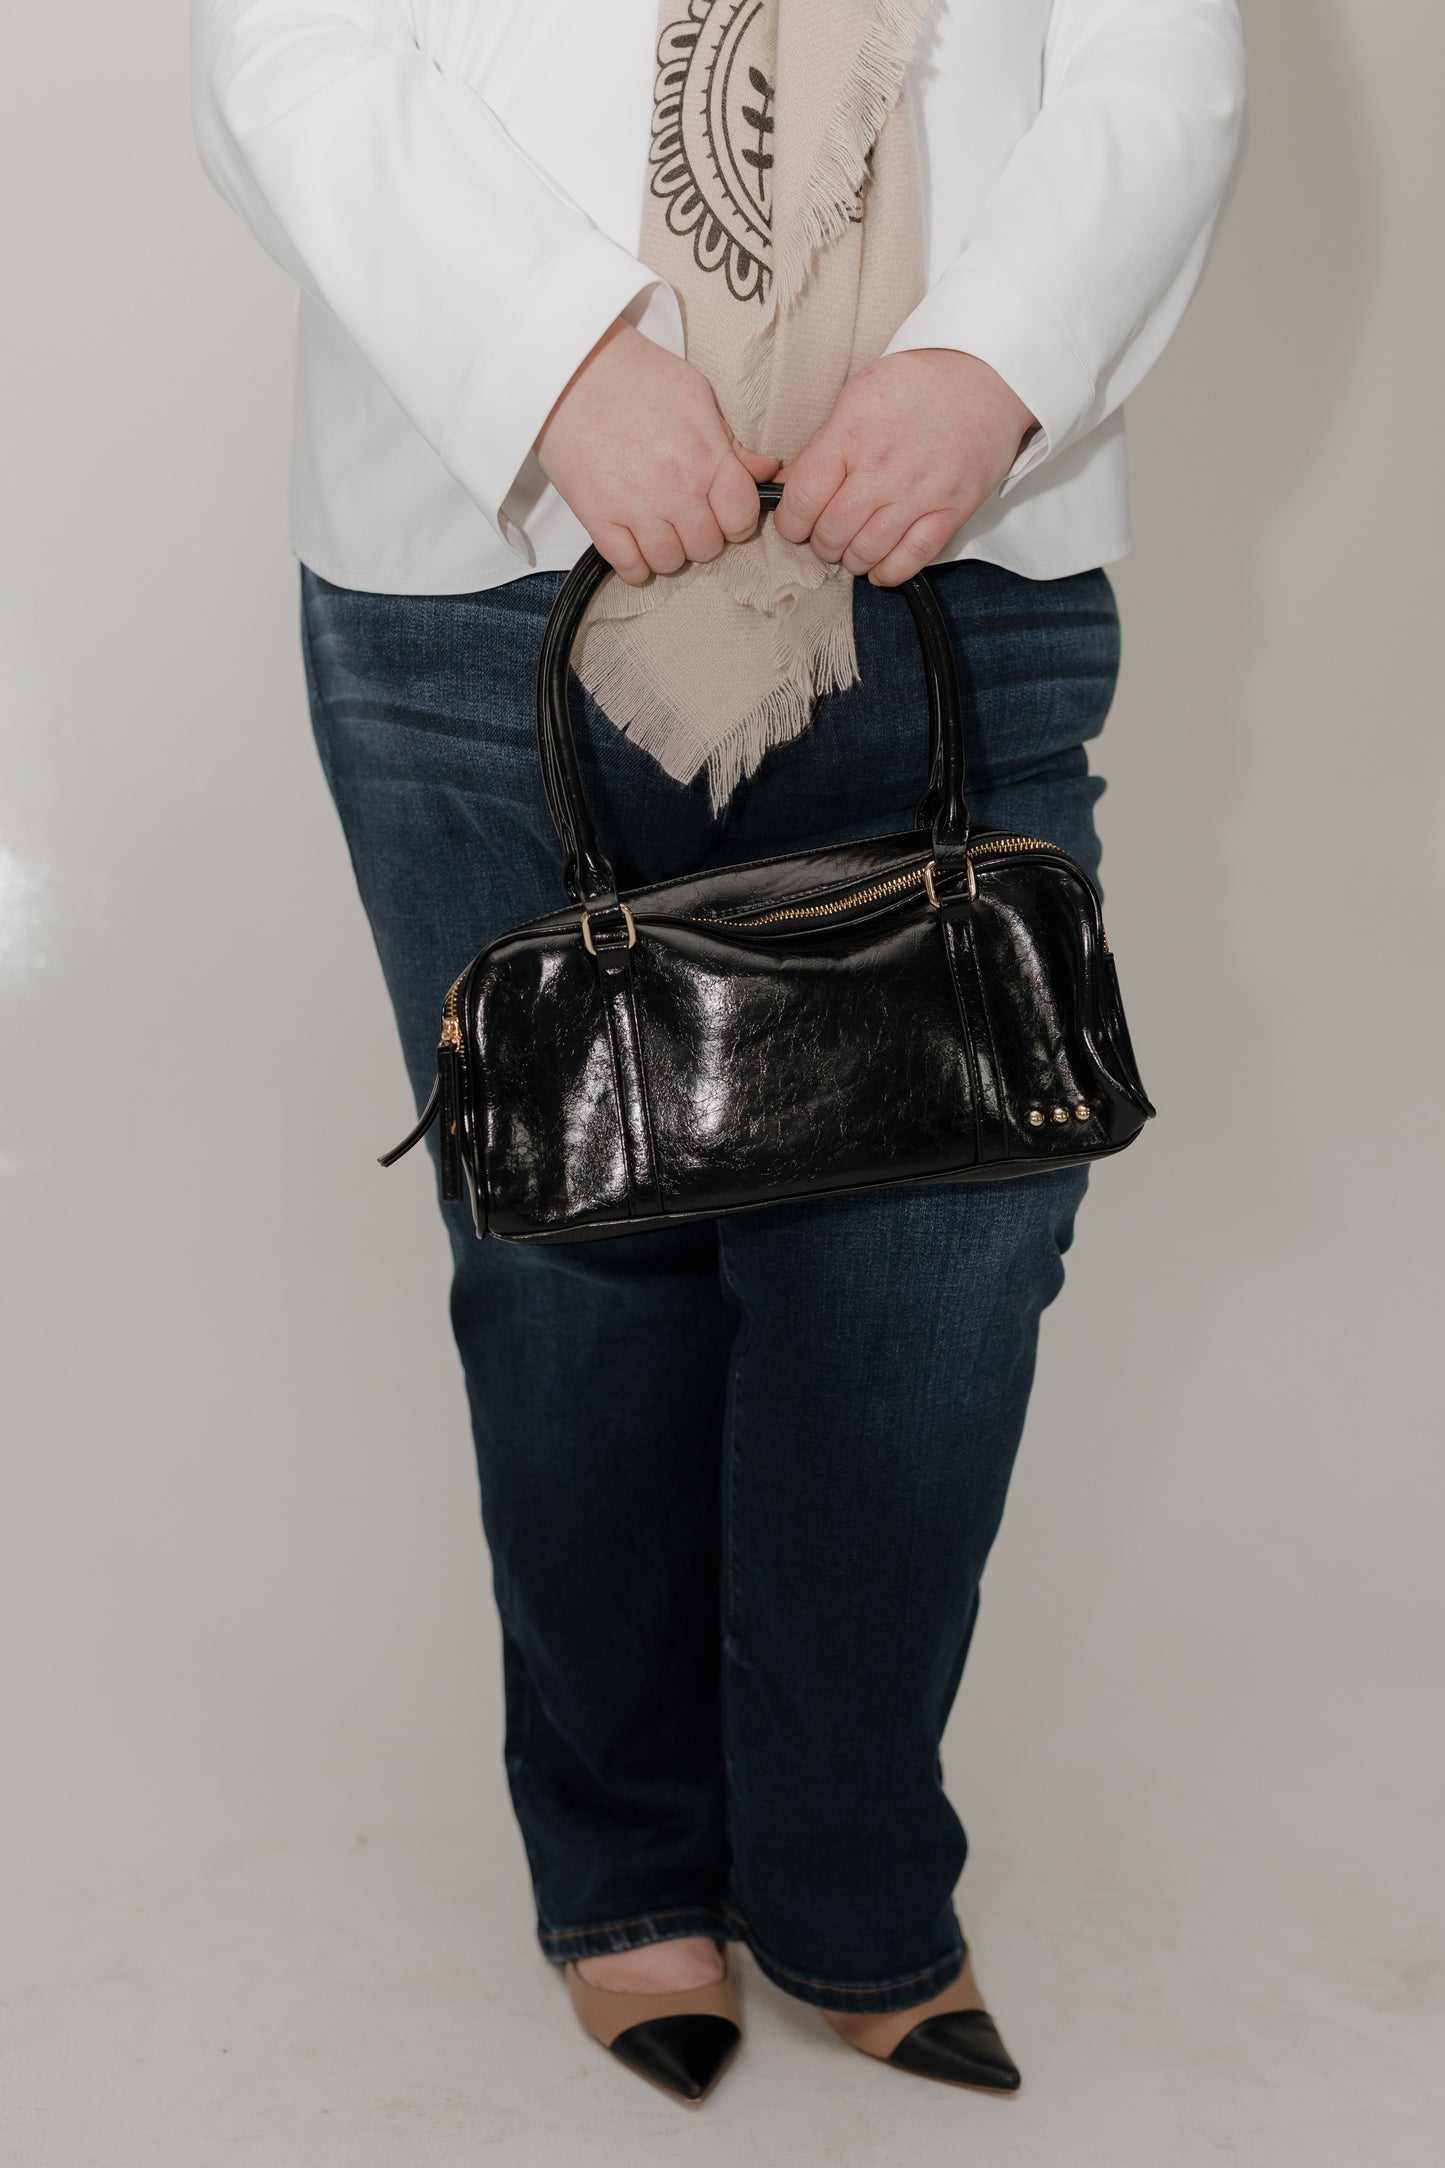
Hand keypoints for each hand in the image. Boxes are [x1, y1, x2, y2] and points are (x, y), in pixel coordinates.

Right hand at [535, 318, 779, 584]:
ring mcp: (636, 508)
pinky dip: (636, 565)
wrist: (568, 371)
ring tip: (661, 528)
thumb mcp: (696, 396)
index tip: (727, 513)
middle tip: (690, 516)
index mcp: (705, 457)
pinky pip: (629, 567)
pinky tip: (636, 544)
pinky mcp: (599, 518)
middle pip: (708, 547)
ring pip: (670, 562)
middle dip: (703, 535)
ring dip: (670, 551)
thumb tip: (765, 469)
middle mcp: (675, 489)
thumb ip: (731, 442)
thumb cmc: (633, 376)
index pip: (742, 517)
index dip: (738, 519)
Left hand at [773, 350, 1037, 586]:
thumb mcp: (858, 397)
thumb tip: (788, 484)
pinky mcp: (950, 511)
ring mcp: (918, 493)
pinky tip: (880, 565)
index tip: (797, 524)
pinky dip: (889, 572)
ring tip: (854, 548)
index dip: (790, 523)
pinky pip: (911, 559)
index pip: (802, 499)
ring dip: (852, 560)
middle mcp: (882, 468)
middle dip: (822, 544)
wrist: (985, 378)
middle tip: (829, 536)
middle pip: (831, 533)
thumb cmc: (917, 385)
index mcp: (851, 436)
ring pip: (867, 552)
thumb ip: (824, 445)